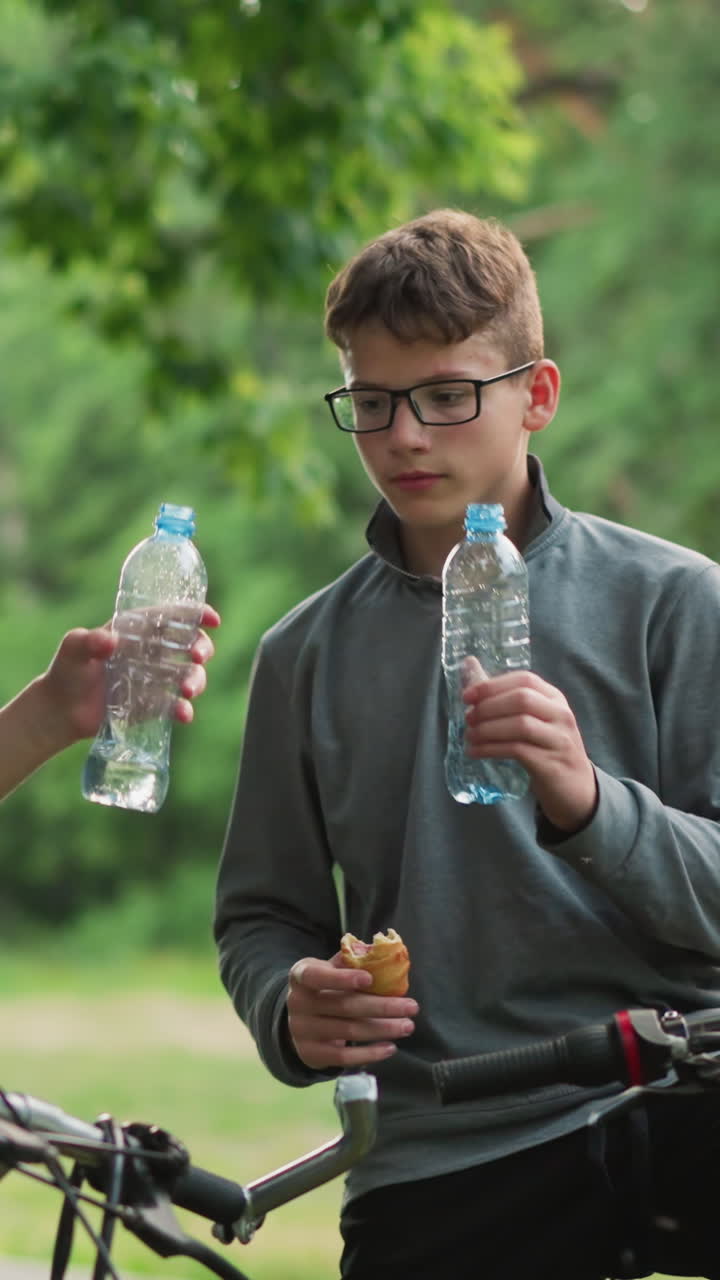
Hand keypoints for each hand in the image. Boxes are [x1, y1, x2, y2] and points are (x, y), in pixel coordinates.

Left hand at [42, 603, 220, 743]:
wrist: (61, 711)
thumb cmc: (67, 671)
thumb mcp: (72, 649)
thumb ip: (86, 641)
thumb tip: (110, 641)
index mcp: (137, 631)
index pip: (171, 616)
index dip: (195, 614)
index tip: (213, 619)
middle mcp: (152, 653)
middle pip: (189, 644)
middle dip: (202, 647)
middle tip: (199, 657)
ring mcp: (156, 680)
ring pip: (189, 675)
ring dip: (196, 680)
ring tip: (186, 691)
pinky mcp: (154, 706)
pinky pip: (175, 705)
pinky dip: (183, 709)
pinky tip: (183, 714)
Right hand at [287, 952, 418, 1070]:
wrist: (299, 1020)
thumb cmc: (323, 987)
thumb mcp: (328, 968)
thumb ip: (350, 961)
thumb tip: (383, 951)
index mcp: (301, 976)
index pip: (317, 976)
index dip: (342, 978)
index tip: (370, 979)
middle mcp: (297, 1004)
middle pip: (344, 1006)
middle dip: (382, 1006)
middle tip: (412, 1007)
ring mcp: (302, 1031)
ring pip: (349, 1031)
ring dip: (383, 1029)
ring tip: (407, 1026)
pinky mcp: (312, 1054)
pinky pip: (344, 1057)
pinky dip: (370, 1053)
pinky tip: (390, 1047)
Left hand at [463, 669, 597, 832]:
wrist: (574, 786)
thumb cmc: (545, 746)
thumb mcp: (530, 718)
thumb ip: (500, 694)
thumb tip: (469, 663)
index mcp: (554, 697)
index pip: (525, 680)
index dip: (493, 685)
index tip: (467, 696)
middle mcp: (560, 714)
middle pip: (522, 699)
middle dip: (489, 707)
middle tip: (468, 718)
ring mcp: (558, 739)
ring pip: (521, 725)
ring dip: (488, 729)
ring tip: (469, 736)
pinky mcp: (551, 763)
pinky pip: (518, 750)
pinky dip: (491, 749)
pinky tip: (475, 752)